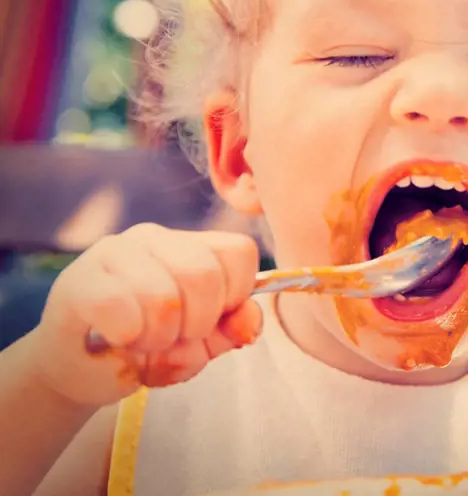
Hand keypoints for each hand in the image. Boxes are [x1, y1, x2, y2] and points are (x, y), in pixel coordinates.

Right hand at [29, 224, 261, 406]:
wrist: (79, 370)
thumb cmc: (146, 348)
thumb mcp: (201, 343)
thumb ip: (233, 328)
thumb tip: (248, 323)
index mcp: (191, 245)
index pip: (239, 252)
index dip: (235, 296)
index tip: (212, 321)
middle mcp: (154, 237)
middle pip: (204, 275)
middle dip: (196, 326)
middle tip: (172, 340)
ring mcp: (114, 252)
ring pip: (162, 298)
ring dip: (157, 341)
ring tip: (141, 344)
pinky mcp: (78, 280)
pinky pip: (119, 310)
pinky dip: (126, 342)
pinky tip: (116, 343)